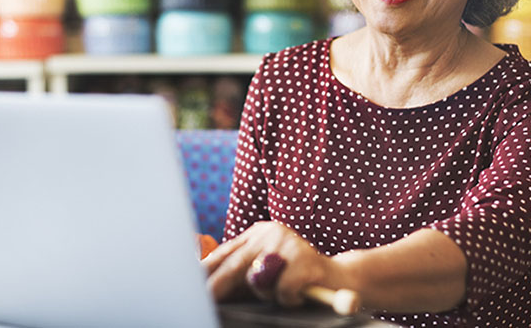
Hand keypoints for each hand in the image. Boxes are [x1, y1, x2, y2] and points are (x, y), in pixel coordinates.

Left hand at [202, 221, 337, 307]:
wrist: (340, 279)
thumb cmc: (296, 278)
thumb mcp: (265, 270)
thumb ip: (240, 272)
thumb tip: (207, 284)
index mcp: (259, 232)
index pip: (226, 252)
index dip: (207, 269)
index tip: (190, 283)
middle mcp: (272, 231)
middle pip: (236, 263)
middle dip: (218, 285)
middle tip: (204, 299)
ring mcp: (289, 243)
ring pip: (259, 279)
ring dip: (267, 293)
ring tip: (283, 292)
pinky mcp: (305, 260)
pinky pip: (282, 290)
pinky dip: (289, 298)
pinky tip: (300, 293)